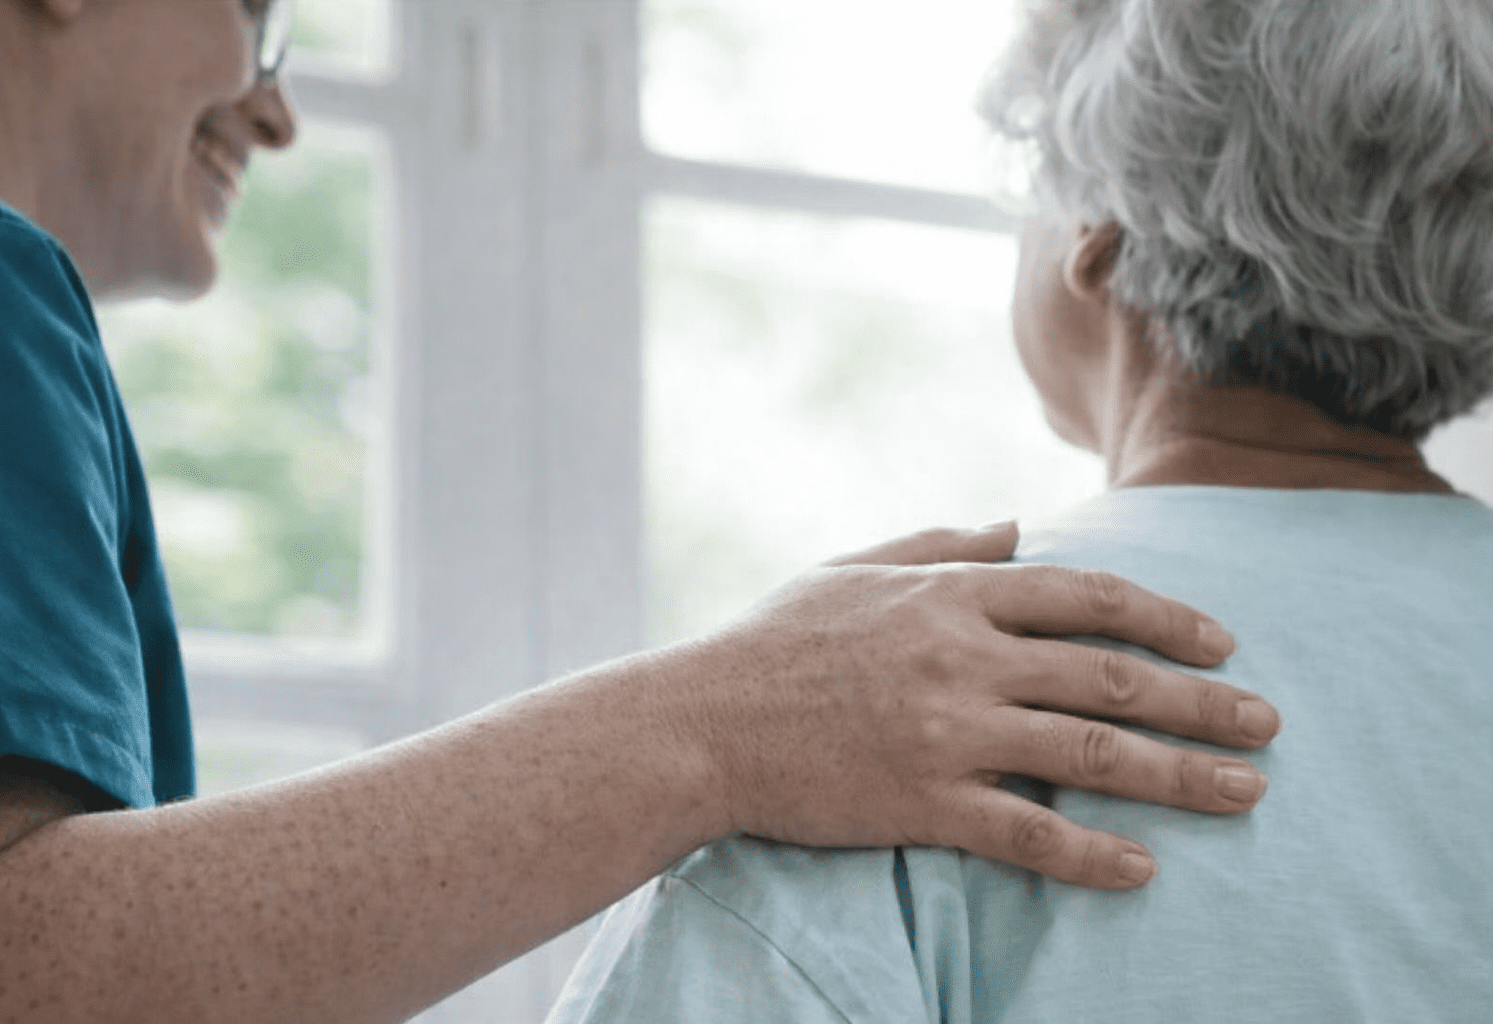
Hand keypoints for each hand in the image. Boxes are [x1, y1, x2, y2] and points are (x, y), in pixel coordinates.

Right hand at [673, 522, 1280, 888]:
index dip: (1167, 615)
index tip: (1221, 640)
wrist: (700, 720)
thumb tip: (1018, 525)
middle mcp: (963, 657)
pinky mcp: (922, 801)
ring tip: (1247, 793)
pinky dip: (1089, 853)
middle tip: (1268, 723)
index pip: (1087, 596)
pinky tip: (1141, 869)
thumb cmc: (774, 640)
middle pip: (1111, 675)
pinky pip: (1025, 831)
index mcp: (951, 594)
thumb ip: (941, 543)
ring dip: (1180, 775)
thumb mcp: (854, 568)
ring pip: (1090, 752)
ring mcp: (946, 731)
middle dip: (1202, 700)